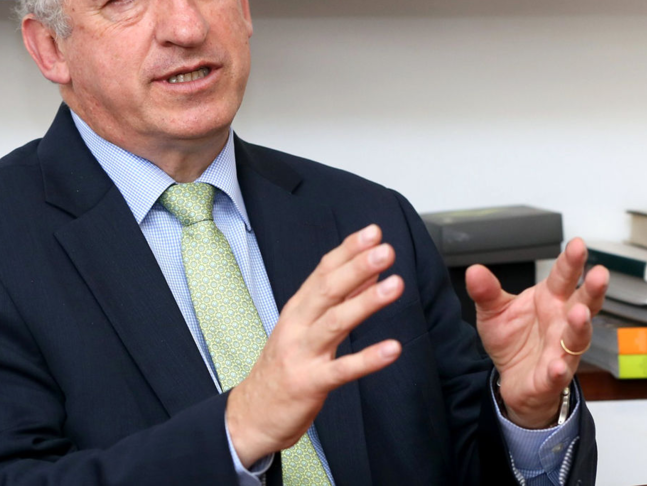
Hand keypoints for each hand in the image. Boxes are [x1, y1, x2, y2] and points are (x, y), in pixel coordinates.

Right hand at [226, 224, 403, 465]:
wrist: (251, 414)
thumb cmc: (282, 367)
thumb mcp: (305, 327)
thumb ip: (338, 300)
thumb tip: (369, 271)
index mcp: (297, 310)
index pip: (323, 272)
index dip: (348, 251)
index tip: (373, 232)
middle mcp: (297, 326)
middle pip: (327, 290)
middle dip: (357, 267)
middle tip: (385, 250)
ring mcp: (302, 354)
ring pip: (335, 322)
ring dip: (365, 302)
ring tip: (395, 285)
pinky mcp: (310, 383)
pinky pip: (342, 370)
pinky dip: (368, 358)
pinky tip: (393, 349)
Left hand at [465, 238, 608, 427]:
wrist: (512, 377)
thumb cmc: (512, 339)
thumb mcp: (493, 311)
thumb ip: (486, 292)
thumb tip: (474, 270)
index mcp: (550, 299)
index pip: (563, 277)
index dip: (572, 262)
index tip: (578, 244)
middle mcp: (562, 322)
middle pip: (583, 303)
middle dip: (592, 289)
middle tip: (599, 274)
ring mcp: (562, 350)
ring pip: (577, 338)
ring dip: (580, 327)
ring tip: (579, 314)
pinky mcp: (552, 377)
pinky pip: (558, 374)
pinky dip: (559, 370)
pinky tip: (557, 367)